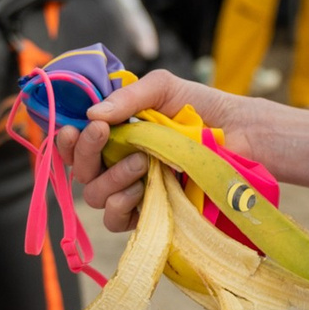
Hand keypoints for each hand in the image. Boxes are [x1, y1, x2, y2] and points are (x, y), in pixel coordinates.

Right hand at [64, 67, 258, 231]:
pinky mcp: (151, 213)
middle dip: (85, 152)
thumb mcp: (164, 89)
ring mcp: (133, 190)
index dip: (66, 141)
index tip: (74, 128)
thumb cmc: (203, 108)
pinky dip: (121, 205)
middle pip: (80, 171)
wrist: (241, 134)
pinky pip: (117, 220)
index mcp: (115, 136)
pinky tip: (142, 187)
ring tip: (141, 160)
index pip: (75, 145)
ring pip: (95, 196)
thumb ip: (128, 96)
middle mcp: (118, 164)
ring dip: (110, 178)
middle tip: (104, 131)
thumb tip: (92, 114)